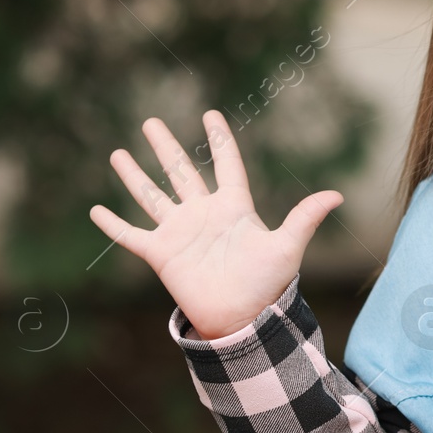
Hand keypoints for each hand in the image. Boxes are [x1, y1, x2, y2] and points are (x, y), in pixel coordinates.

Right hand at [89, 111, 343, 339]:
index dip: (219, 140)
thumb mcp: (287, 247)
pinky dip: (112, 224)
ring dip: (135, 175)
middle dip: (166, 147)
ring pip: (152, 196)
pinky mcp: (161, 254)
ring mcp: (180, 232)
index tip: (210, 114)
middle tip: (151, 122)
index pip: (226, 164)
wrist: (242, 318)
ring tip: (118, 152)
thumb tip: (337, 194)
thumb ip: (305, 217)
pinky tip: (95, 210)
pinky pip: (131, 235)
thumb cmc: (267, 284)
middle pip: (181, 172)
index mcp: (234, 207)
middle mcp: (204, 215)